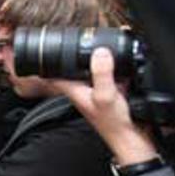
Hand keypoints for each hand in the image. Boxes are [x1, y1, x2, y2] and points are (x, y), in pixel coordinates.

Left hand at [50, 48, 156, 165]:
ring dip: (96, 58)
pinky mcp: (110, 90)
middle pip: (73, 66)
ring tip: (101, 46)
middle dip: (75, 52)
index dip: (47, 59)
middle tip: (77, 38)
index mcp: (74, 88)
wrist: (130, 137)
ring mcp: (96, 88)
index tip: (44, 46)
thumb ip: (102, 74)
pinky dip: (113, 66)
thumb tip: (99, 52)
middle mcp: (82, 88)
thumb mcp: (105, 95)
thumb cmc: (113, 123)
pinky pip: (109, 72)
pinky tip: (121, 60)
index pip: (53, 71)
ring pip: (91, 68)